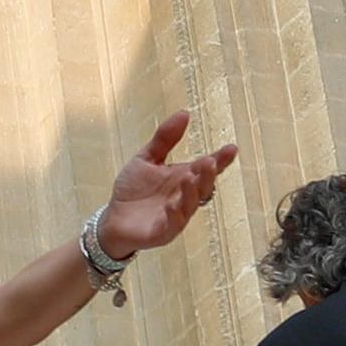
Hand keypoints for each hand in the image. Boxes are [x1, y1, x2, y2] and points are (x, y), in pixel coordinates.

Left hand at [94, 114, 238, 258]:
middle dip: (207, 175)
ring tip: (190, 178)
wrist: (113, 219)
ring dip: (192, 192)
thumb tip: (184, 113)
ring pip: (190, 205)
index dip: (220, 159)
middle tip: (210, 161)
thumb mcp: (147, 158)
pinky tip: (172, 205)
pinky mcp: (163, 232)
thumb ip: (165, 139)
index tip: (232, 148)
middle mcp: (184, 197)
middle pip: (203, 186)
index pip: (206, 168)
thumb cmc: (133, 190)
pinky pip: (173, 224)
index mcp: (184, 178)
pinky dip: (174, 215)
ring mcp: (176, 216)